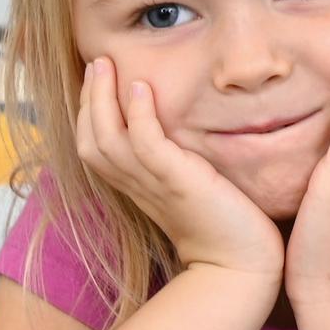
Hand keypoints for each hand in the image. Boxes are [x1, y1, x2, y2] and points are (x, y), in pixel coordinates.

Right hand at [75, 56, 281, 283]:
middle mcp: (138, 186)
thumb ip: (181, 166)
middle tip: (96, 63)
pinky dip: (137, 115)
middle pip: (91, 140)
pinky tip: (140, 88)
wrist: (241, 267)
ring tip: (106, 65)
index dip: (90, 114)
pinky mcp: (179, 183)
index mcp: (138, 188)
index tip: (97, 81)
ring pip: (108, 138)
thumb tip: (186, 140)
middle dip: (88, 100)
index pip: (96, 147)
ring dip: (103, 98)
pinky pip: (146, 144)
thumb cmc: (226, 230)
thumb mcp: (194, 189)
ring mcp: (155, 185)